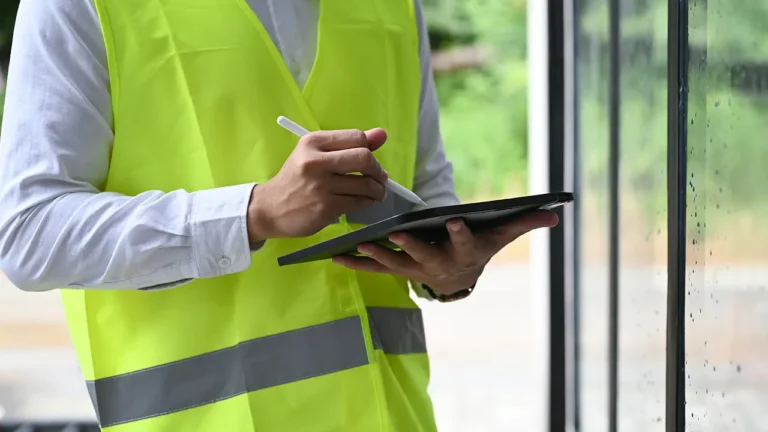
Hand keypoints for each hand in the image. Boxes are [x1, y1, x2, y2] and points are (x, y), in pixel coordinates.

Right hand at [247, 129, 388, 242]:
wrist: (269, 208)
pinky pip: (359, 202)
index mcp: (313, 142)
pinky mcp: (326, 207)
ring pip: (365, 184)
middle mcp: (316, 161)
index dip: (370, 149)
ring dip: (377, 189)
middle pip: (364, 158)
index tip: (371, 159)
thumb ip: (348, 144)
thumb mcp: (314, 155)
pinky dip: (368, 202)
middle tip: (380, 178)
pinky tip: (365, 201)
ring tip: (376, 192)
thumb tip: (381, 135)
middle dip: (378, 170)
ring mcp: (321, 186)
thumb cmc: (295, 180)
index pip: (356, 137)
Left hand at [332, 210, 558, 294]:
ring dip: (377, 256)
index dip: (460, 232)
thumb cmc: (479, 247)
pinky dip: (356, 263)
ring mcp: (414, 270)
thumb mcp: (501, 235)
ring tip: (360, 245)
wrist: (459, 276)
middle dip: (410, 245)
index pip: (464, 242)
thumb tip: (556, 213)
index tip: (454, 217)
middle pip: (424, 256)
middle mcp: (437, 265)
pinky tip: (336, 256)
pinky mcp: (395, 270)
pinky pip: (374, 269)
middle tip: (396, 232)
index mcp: (463, 252)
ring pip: (394, 264)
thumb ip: (524, 223)